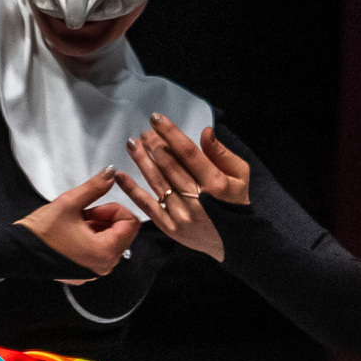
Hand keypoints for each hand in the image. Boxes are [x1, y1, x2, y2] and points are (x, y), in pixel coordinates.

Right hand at [15, 169, 144, 279]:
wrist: (17, 252)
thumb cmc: (40, 233)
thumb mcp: (69, 203)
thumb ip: (95, 187)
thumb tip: (110, 173)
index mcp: (105, 252)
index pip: (131, 223)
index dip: (114, 209)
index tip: (94, 207)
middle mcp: (103, 265)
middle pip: (122, 233)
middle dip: (106, 218)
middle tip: (83, 213)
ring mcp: (94, 271)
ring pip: (110, 241)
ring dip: (98, 227)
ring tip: (75, 222)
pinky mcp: (84, 272)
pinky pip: (98, 252)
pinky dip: (91, 239)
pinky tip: (71, 233)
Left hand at [112, 113, 250, 261]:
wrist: (235, 241)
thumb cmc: (236, 202)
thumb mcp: (240, 174)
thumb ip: (221, 153)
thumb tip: (205, 132)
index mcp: (215, 183)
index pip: (188, 152)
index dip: (170, 133)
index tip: (157, 119)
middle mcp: (196, 198)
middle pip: (169, 165)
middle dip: (154, 144)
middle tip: (144, 132)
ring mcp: (181, 215)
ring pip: (157, 182)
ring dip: (141, 161)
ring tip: (132, 144)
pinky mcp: (170, 228)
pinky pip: (148, 206)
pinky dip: (132, 191)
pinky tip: (120, 176)